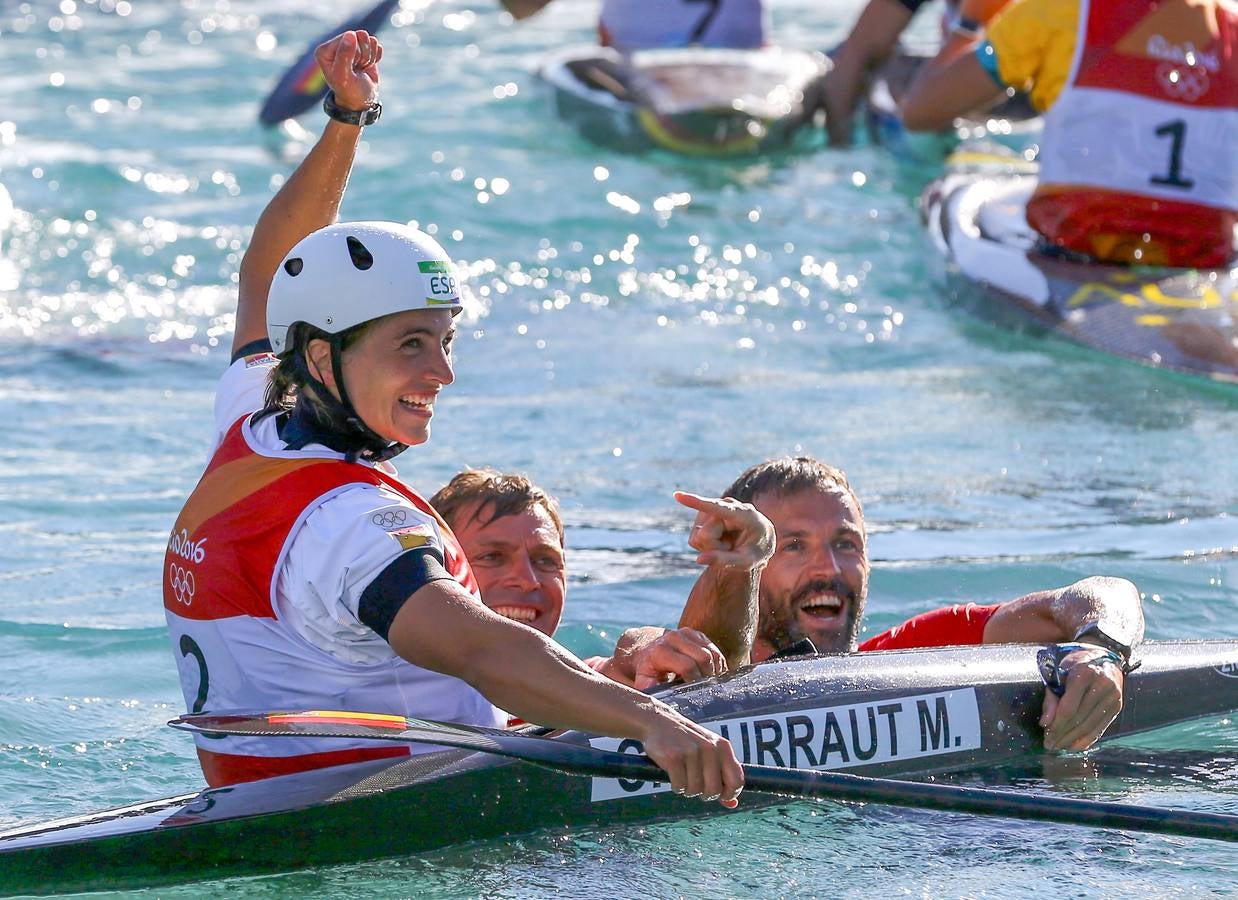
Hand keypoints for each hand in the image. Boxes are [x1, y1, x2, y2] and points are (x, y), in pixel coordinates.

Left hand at [315, 30, 382, 111]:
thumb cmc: (350, 91)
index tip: (351, 70)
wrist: (362, 101)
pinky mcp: (361, 48)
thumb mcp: (344, 77)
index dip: (354, 55)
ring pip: (367, 39)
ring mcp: (348, 45)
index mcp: (324, 51)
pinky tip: (367, 66)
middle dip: (363, 55)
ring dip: (369, 57)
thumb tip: (351, 34)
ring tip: (361, 68)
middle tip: (357, 70)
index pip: (346, 38)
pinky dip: (375, 57)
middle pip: (357, 36)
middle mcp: (334, 45)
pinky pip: (374, 44)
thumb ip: (344, 55)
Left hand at [609, 626, 727, 689]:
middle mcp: (674, 637)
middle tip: (706, 689)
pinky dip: (718, 664)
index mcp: (661, 651)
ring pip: (713, 653)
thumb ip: (646, 685)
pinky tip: (712, 675)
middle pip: (704, 658)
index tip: (696, 692)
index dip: (695, 681)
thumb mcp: (642, 679)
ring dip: (715, 671)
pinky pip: (715, 650)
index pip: (687, 666)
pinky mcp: (697, 633)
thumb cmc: (648, 670)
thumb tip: (654, 685)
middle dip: (708, 676)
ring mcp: (687, 633)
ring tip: (709, 683)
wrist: (647, 649)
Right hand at [639, 704, 743, 807]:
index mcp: (723, 747)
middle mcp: (710, 748)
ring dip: (687, 789)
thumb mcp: (710, 754)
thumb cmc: (687, 741)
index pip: (736, 781)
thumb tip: (732, 804)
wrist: (659, 722)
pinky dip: (676, 786)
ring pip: (695, 790)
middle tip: (696, 785)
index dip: (729, 794)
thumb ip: (722, 777)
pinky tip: (674, 774)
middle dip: (704, 794)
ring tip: (683, 776)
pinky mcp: (674, 757)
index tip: (719, 795)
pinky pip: (679, 786)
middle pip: (714, 790)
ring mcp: (691, 752)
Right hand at [675, 491, 773, 570]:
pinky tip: (721, 540)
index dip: (696, 502)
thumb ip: (725, 561)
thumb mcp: (747, 562)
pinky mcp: (705, 515)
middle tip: (732, 548)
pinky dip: (706, 545)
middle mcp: (726, 505)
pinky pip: (694, 538)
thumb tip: (699, 559)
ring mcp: (714, 508)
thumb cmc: (757, 551)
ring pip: (698, 538)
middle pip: (705, 536)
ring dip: (712, 547)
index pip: (716, 507)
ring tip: (729, 543)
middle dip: (715, 548)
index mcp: (743, 514)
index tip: (677, 495)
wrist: (759, 540)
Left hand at [1040, 647, 1123, 750]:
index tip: (1046, 736)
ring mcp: (1113, 697)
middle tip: (1050, 746)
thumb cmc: (1075, 663)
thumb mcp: (1058, 672)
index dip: (1057, 725)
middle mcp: (1102, 686)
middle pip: (1080, 718)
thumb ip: (1051, 697)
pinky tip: (1076, 746)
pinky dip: (1088, 739)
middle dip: (1063, 735)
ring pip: (1090, 725)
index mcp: (1084, 674)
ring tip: (1060, 747)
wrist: (1104, 655)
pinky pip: (1101, 727)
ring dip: (1074, 739)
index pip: (1069, 708)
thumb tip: (1045, 724)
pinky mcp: (1118, 706)